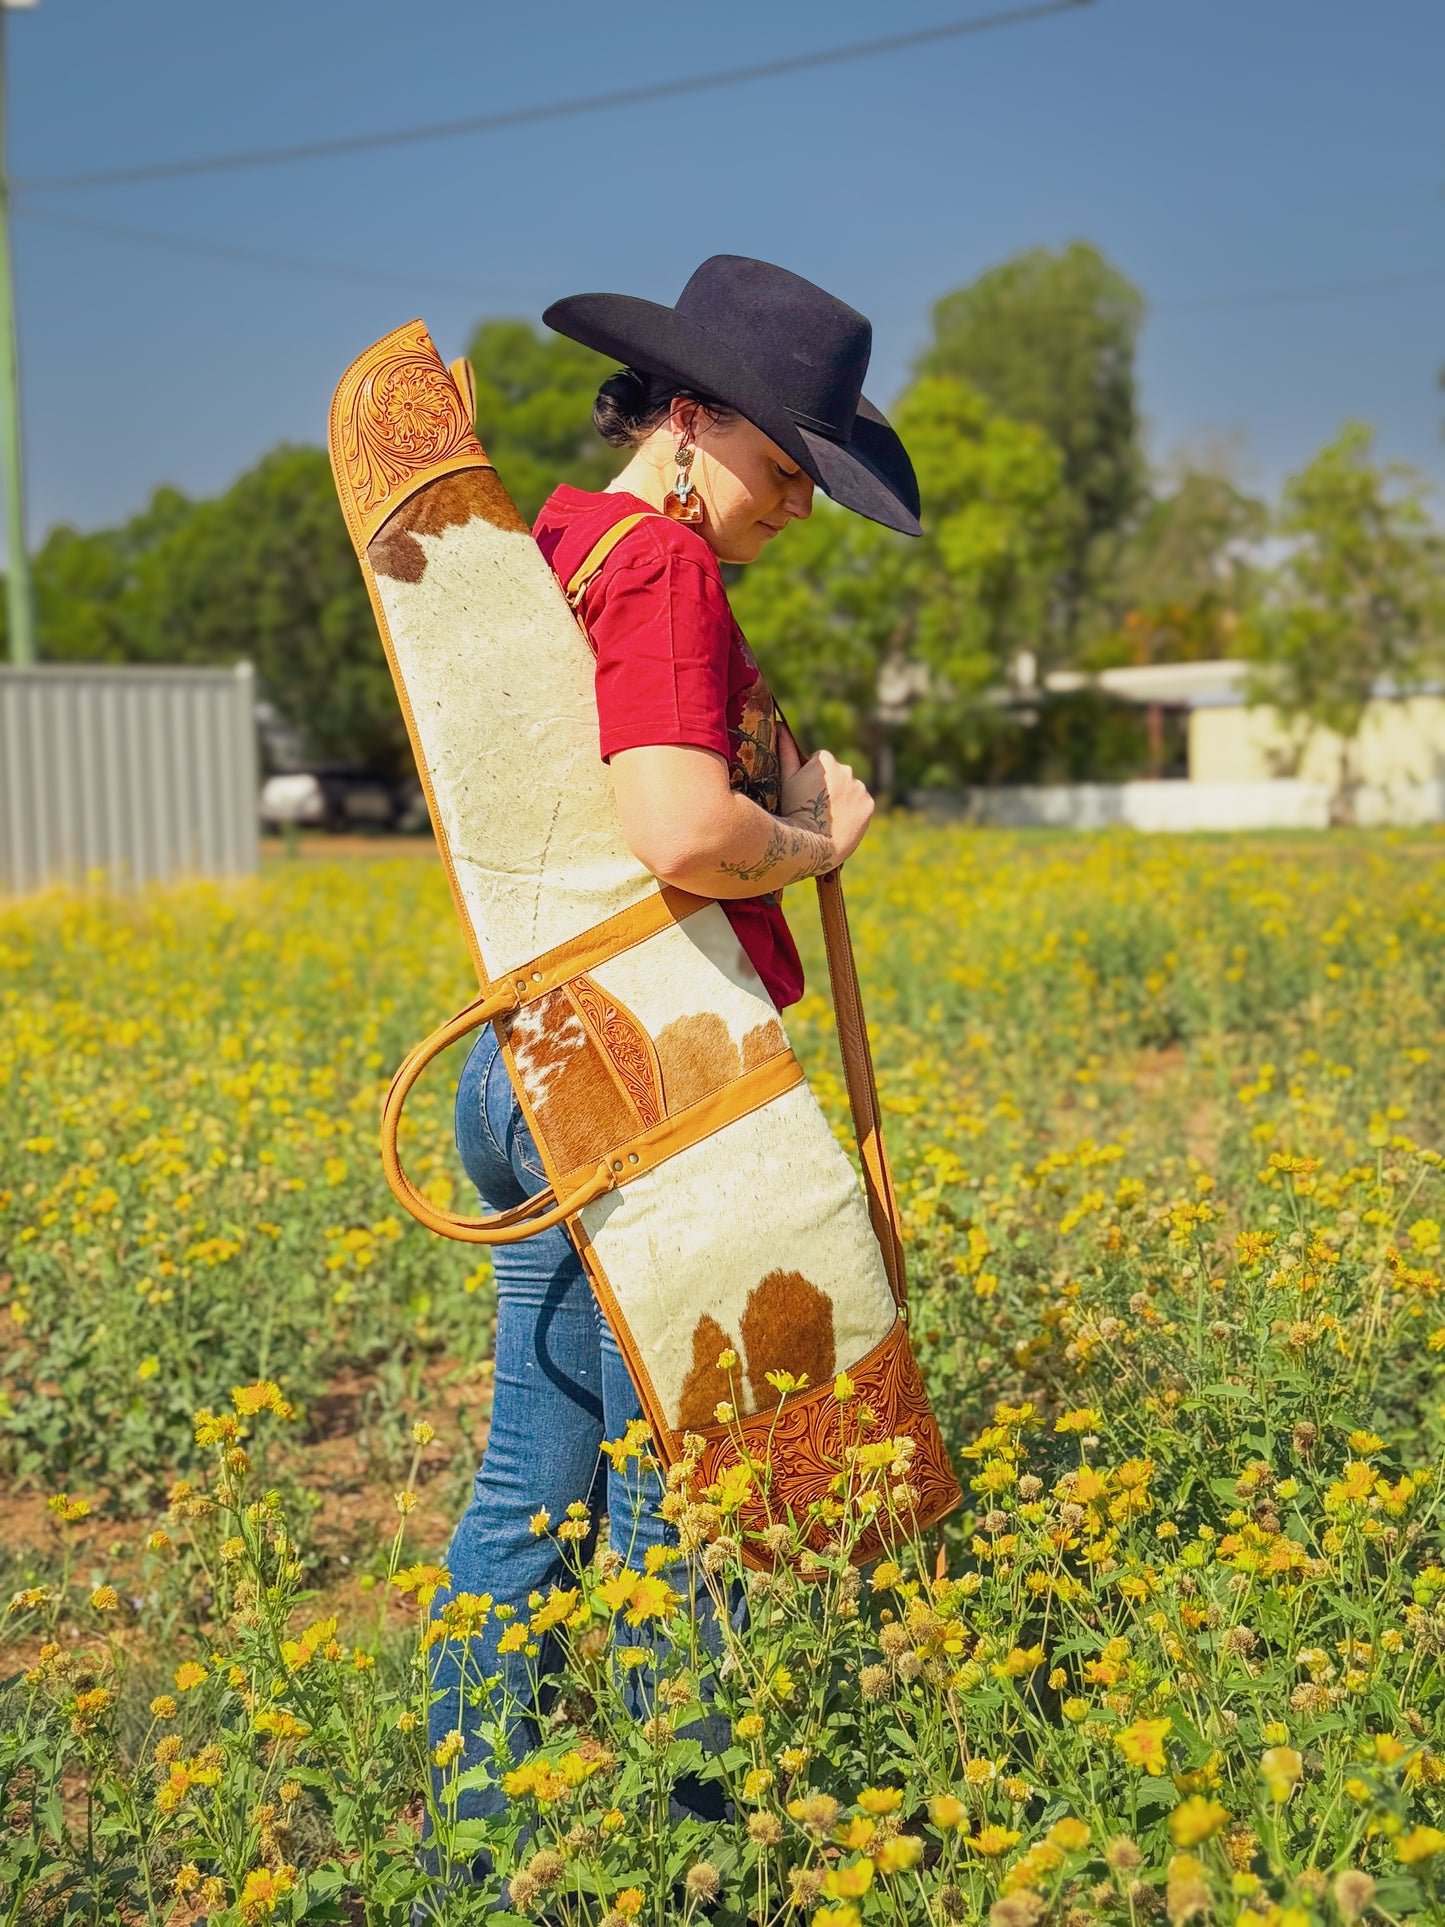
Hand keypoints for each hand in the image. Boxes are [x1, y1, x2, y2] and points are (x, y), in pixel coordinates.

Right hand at [784, 749, 873, 866]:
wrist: (811, 845)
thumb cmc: (793, 811)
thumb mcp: (786, 780)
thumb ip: (786, 751)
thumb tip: (781, 725)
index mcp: (825, 760)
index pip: (821, 762)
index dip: (812, 779)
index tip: (806, 794)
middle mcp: (846, 769)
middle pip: (838, 775)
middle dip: (830, 787)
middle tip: (816, 808)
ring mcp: (859, 787)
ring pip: (851, 789)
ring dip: (843, 798)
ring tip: (829, 818)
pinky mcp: (869, 804)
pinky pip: (862, 803)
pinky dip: (854, 810)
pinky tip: (842, 822)